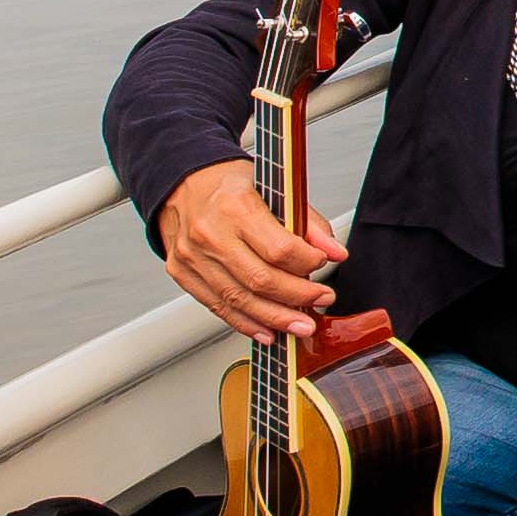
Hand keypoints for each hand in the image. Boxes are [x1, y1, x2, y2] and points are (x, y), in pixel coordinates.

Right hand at [153, 163, 339, 341]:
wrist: (183, 184)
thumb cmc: (228, 185)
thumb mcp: (275, 188)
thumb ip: (308, 222)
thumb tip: (333, 252)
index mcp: (235, 207)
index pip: (279, 249)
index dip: (307, 263)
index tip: (322, 264)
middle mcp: (210, 234)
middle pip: (260, 280)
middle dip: (297, 297)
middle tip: (321, 299)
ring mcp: (192, 257)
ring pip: (238, 300)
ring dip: (275, 319)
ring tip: (300, 326)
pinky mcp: (182, 274)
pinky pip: (217, 306)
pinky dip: (245, 323)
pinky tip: (267, 330)